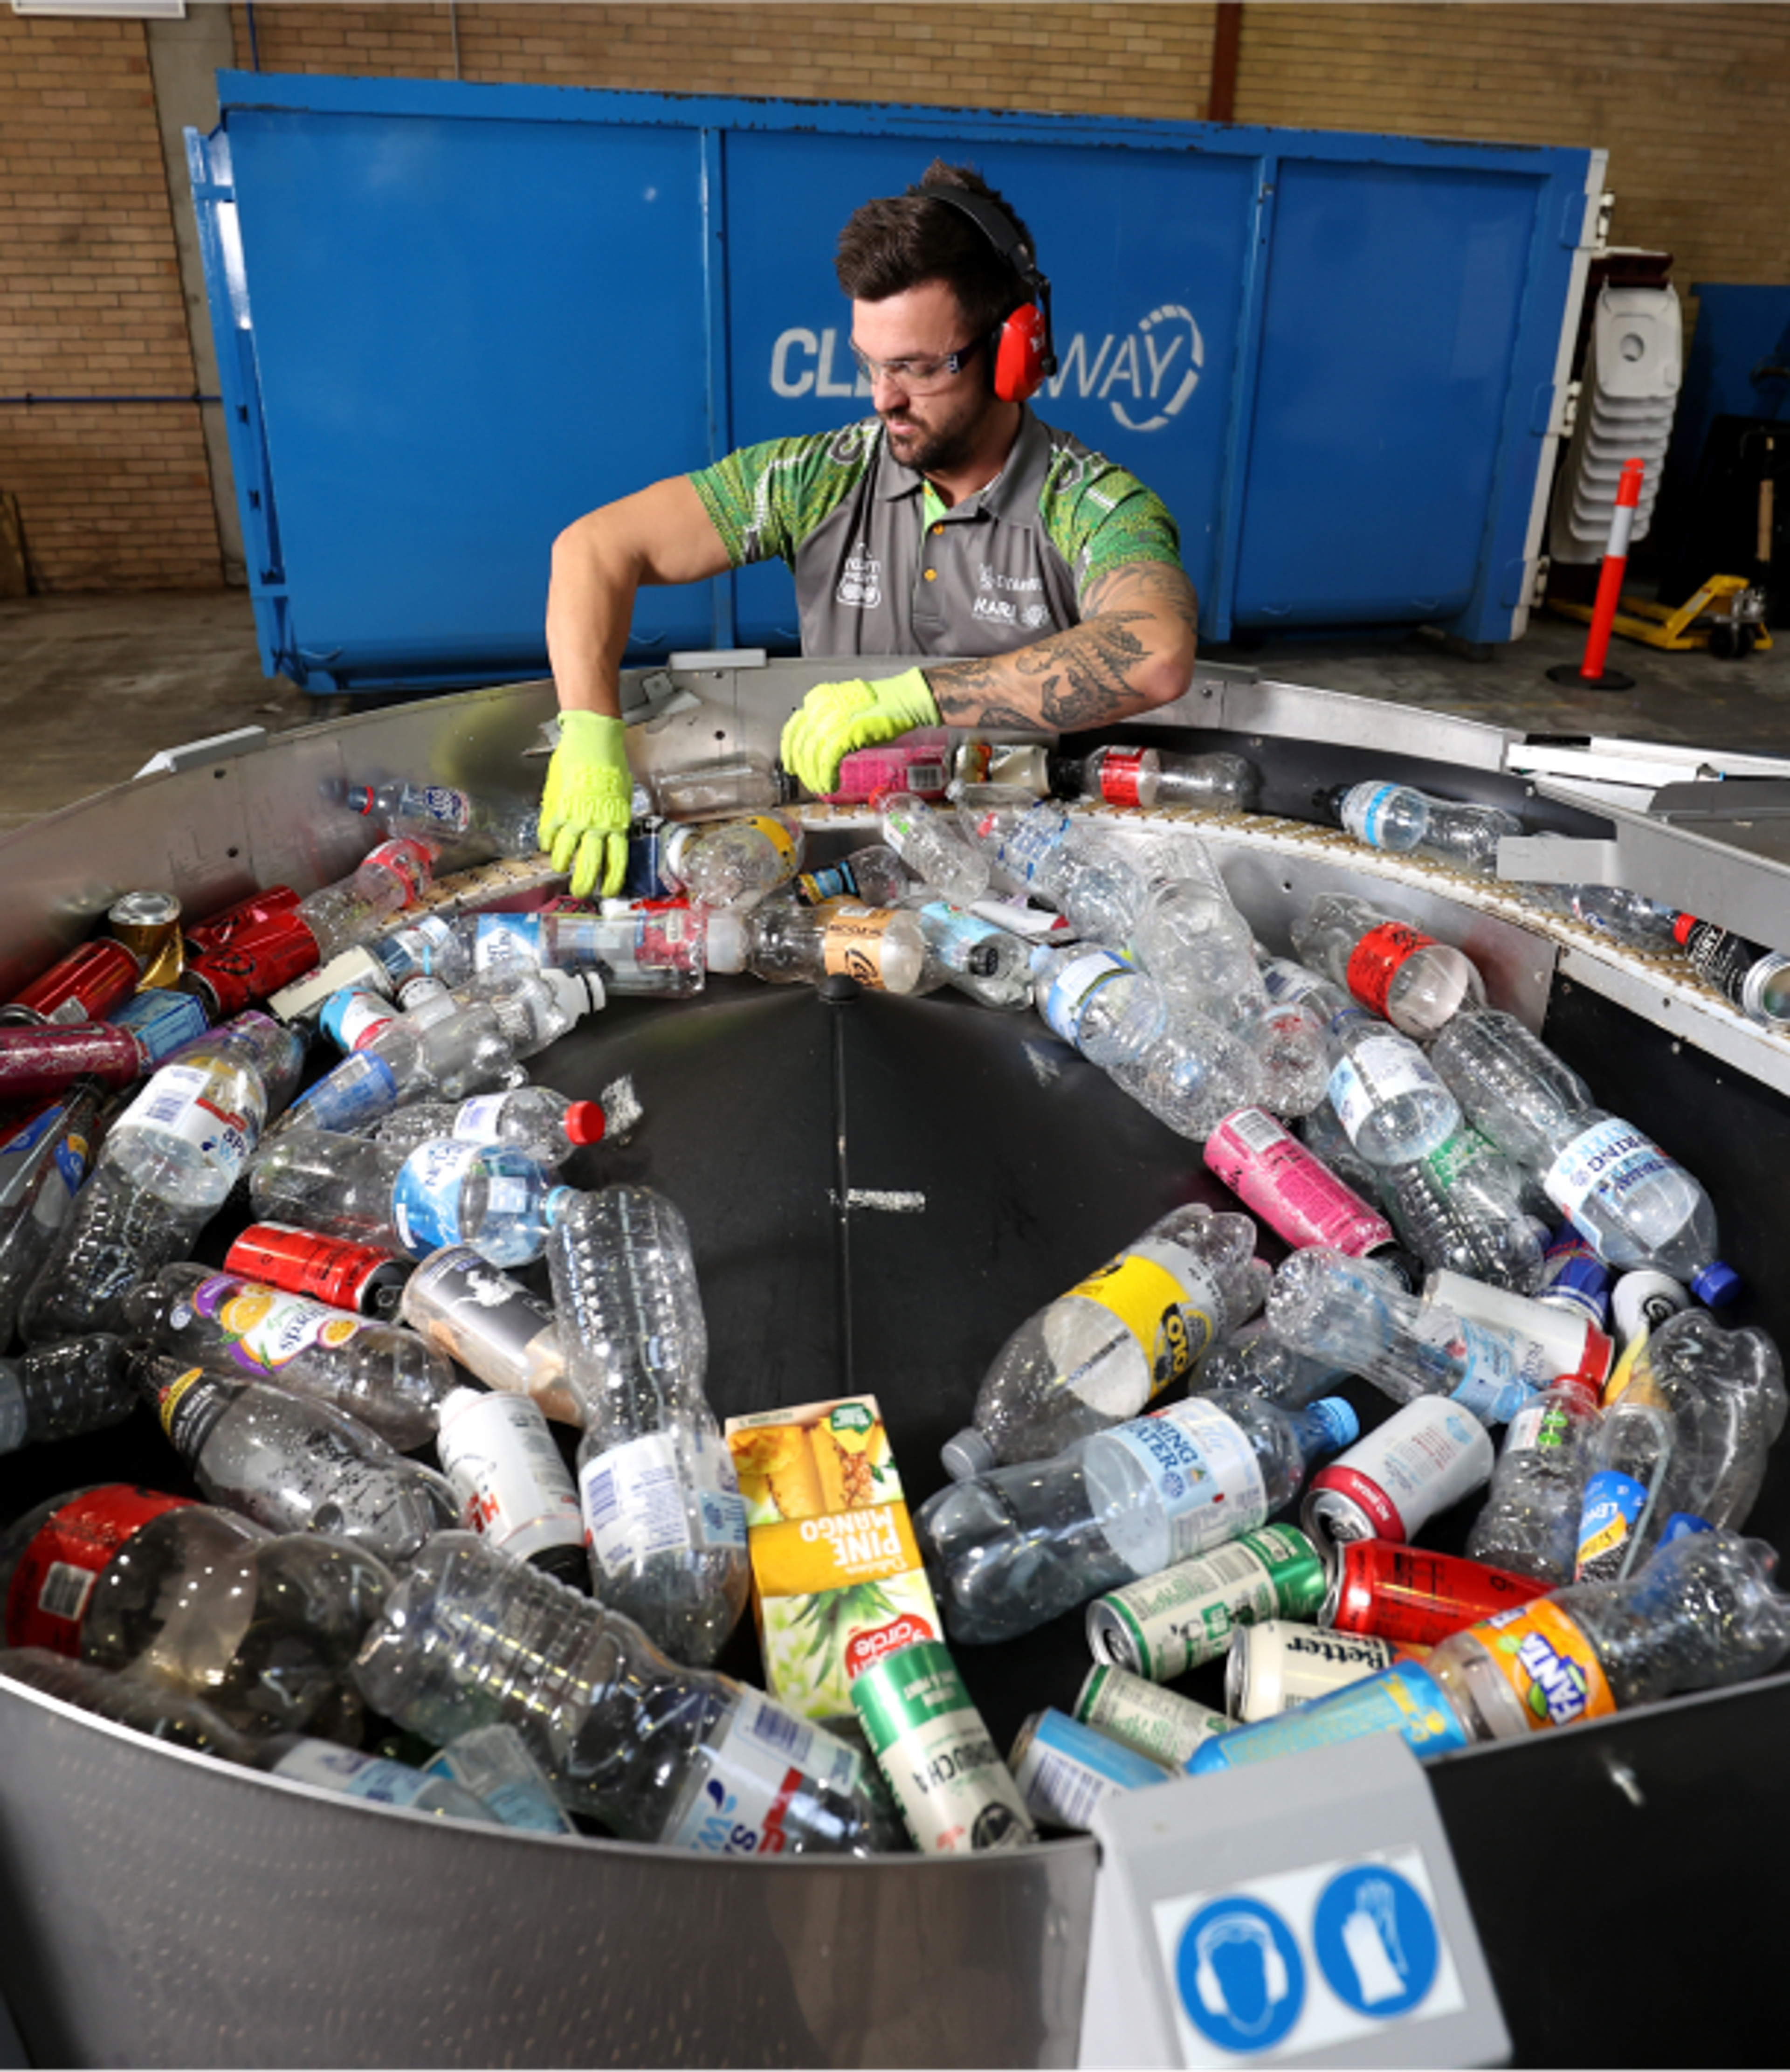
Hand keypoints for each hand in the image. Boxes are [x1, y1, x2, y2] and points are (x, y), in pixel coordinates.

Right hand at [538, 710, 631, 898]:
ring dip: (561, 865)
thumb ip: (615, 817)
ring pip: (564, 854)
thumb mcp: (621, 795)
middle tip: (580, 891)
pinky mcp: (555, 809)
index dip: (612, 881)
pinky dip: (547, 844)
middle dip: (583, 884)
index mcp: (616, 823)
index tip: (609, 891)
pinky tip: (548, 846)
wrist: (592, 743)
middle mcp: (595, 826)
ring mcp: (573, 819)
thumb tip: (612, 832)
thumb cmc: (611, 764)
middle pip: (589, 865)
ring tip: (560, 868)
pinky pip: (548, 835)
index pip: (616, 862)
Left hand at [779, 667, 939, 794]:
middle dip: (804, 769)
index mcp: (818, 699)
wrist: (905, 700)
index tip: (791, 765)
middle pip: (801, 744)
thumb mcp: (847, 710)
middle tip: (810, 782)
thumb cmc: (883, 705)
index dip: (789, 751)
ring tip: (822, 787)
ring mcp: (830, 719)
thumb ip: (830, 724)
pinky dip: (826, 776)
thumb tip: (820, 748)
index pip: (793, 728)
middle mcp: (820, 707)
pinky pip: (827, 761)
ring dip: (815, 776)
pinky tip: (831, 784)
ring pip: (812, 755)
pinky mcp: (843, 732)